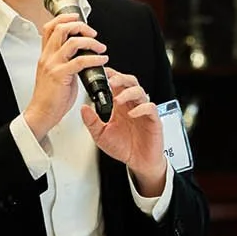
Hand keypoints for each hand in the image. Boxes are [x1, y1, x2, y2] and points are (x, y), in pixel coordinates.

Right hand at [23, 14, 107, 140]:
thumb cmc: (51, 97)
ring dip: (90, 41)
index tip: (77, 17)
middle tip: (93, 33)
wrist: (42, 113)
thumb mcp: (56, 73)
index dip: (64, 18)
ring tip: (101, 47)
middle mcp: (47, 57)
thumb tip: (82, 55)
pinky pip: (81, 61)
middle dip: (80, 26)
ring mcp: (53, 65)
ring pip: (72, 42)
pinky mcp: (60, 75)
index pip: (50, 27)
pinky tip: (102, 61)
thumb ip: (66, 62)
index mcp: (45, 55)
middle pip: (61, 29)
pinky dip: (95, 58)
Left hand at [83, 69, 167, 195]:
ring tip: (118, 99)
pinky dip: (141, 108)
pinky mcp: (153, 120)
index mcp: (120, 106)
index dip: (110, 76)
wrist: (139, 163)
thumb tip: (83, 108)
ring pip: (140, 92)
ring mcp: (143, 112)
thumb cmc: (124, 148)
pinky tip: (132, 113)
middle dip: (120, 78)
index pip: (117, 85)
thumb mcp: (101, 135)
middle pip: (130, 82)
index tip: (101, 73)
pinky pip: (150, 108)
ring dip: (128, 92)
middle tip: (110, 81)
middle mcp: (132, 106)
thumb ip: (91, 122)